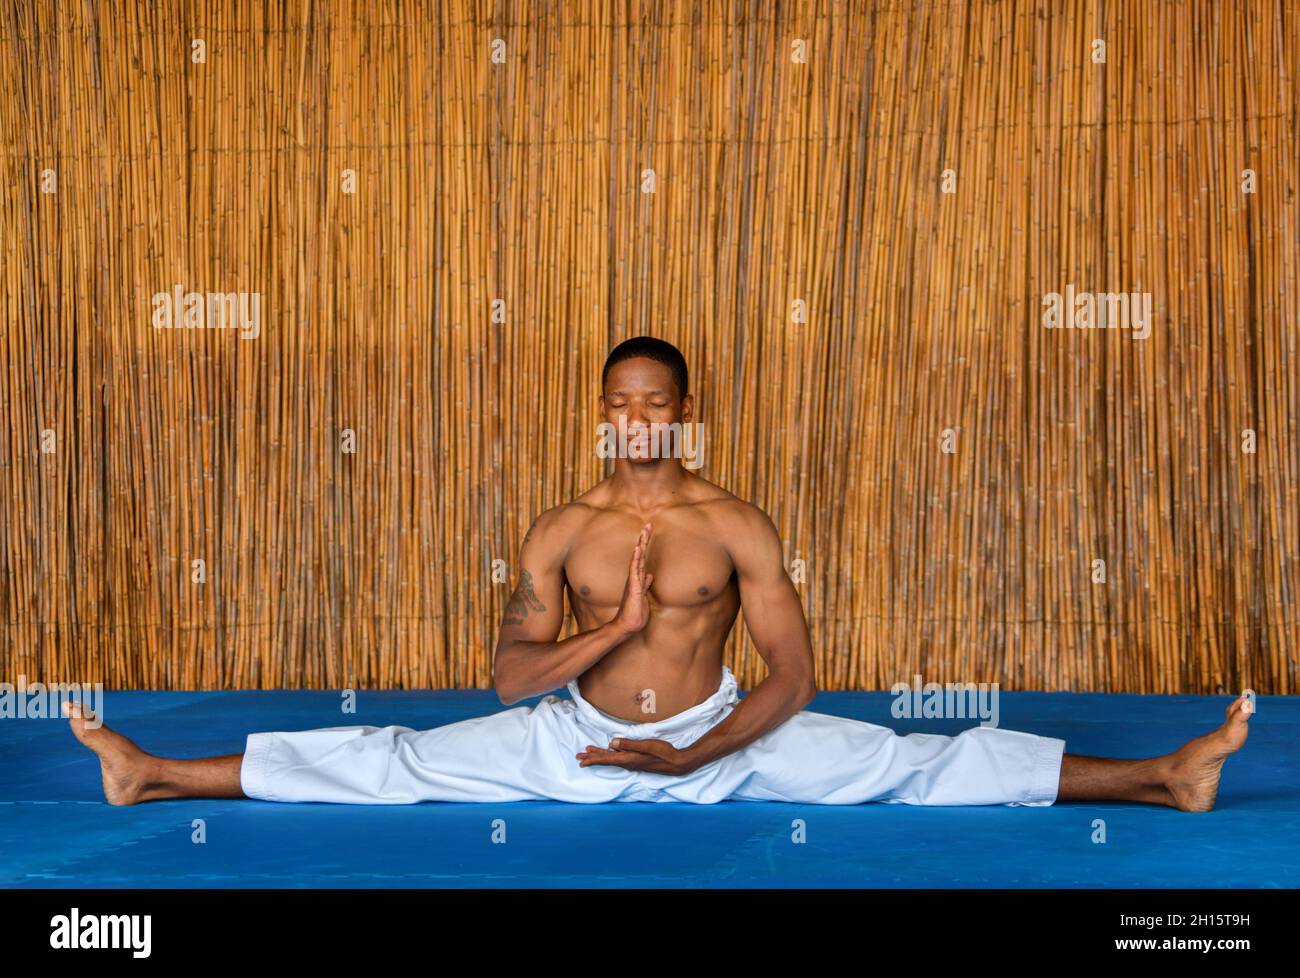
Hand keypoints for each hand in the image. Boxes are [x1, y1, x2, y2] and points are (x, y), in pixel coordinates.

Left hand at [576, 737, 696, 776]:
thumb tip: (611, 743)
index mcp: (628, 759)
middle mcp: (628, 762)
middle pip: (606, 760)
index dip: (593, 759)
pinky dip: (611, 754)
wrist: (676, 763)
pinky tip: (609, 751)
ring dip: (600, 756)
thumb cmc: (663, 753)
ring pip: (611, 759)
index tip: (581, 761)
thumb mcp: (647, 746)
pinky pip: (619, 757)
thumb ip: (629, 744)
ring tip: (588, 754)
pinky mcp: (637, 759)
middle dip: (592, 758)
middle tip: (579, 758)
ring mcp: (632, 762)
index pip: (606, 759)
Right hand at [611, 523, 653, 635]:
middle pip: (640, 555)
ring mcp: (633, 581)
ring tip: (644, 531)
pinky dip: (636, 558)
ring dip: (641, 545)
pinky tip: (638, 548)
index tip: (649, 532)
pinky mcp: (633, 587)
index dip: (646, 545)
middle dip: (644, 540)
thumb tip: (650, 575)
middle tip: (648, 525)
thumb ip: (645, 585)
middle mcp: (634, 577)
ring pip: (637, 559)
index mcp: (638, 578)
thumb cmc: (636, 613)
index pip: (643, 558)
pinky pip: (634, 570)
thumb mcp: (644, 596)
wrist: (627, 626)